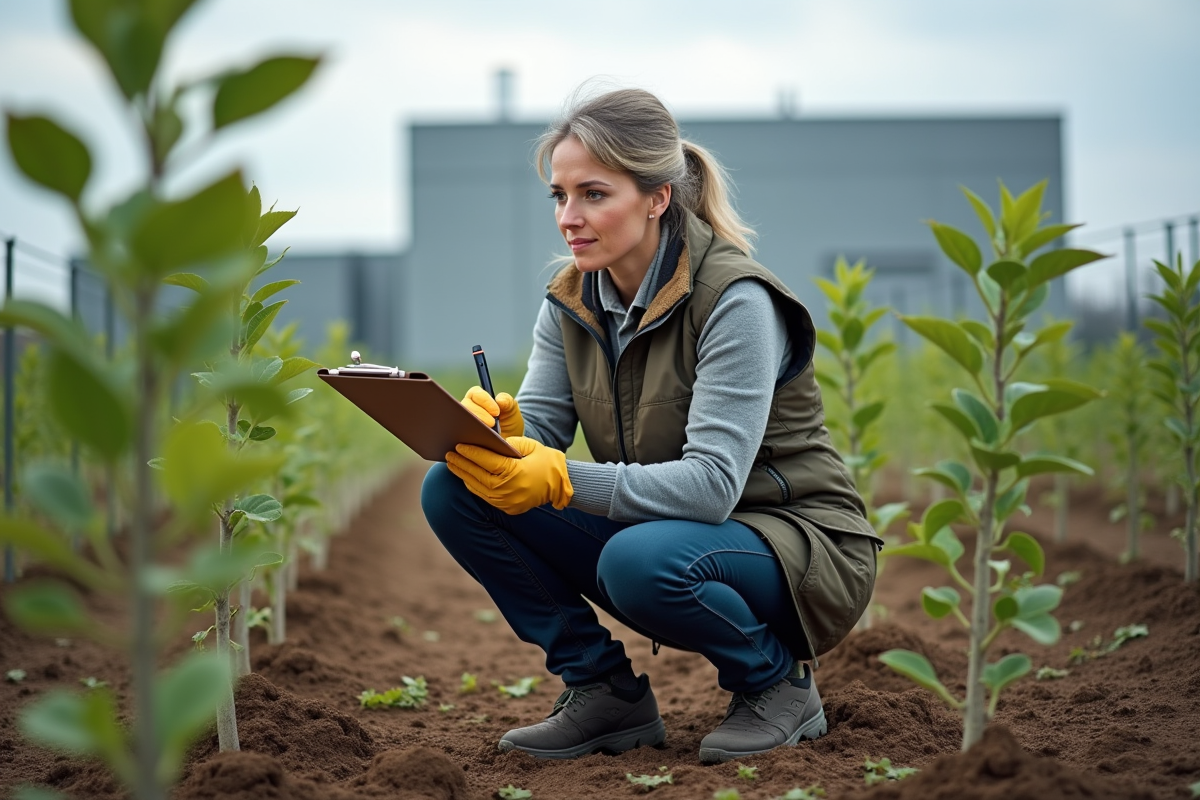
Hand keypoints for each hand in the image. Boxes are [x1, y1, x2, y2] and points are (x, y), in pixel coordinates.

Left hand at [445, 436, 571, 514]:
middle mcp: (508, 489)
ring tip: (453, 464)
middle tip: (449, 454)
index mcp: (515, 472)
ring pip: (478, 487)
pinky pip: (484, 496)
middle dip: (462, 464)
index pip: (486, 461)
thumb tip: (487, 441)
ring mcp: (506, 501)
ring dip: (464, 475)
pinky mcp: (506, 507)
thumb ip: (509, 443)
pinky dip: (473, 485)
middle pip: (477, 475)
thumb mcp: (531, 446)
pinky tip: (466, 476)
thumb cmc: (546, 462)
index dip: (471, 453)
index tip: (459, 445)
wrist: (562, 486)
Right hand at [461, 386, 524, 437]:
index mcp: (477, 400)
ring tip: (485, 433)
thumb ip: (508, 402)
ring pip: (460, 421)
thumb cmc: (508, 426)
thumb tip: (500, 399)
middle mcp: (466, 410)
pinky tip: (478, 442)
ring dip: (472, 426)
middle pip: (465, 407)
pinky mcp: (460, 438)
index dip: (484, 401)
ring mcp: (461, 424)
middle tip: (492, 424)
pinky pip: (458, 437)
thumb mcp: (511, 413)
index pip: (475, 394)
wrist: (508, 446)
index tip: (496, 412)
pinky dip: (466, 439)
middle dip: (479, 414)